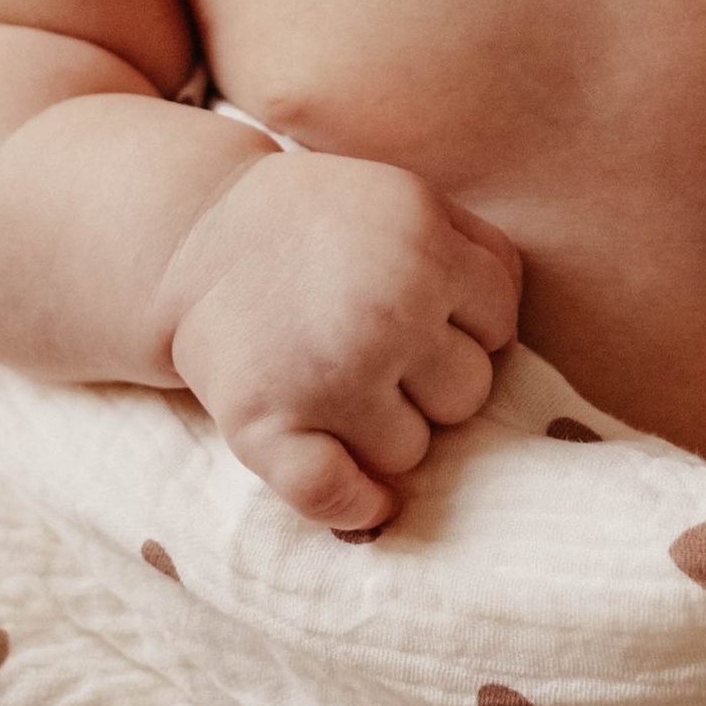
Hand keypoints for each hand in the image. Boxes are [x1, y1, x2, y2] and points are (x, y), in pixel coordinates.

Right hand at [156, 148, 521, 531]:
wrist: (193, 237)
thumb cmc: (317, 224)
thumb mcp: (407, 199)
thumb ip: (480, 250)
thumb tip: (511, 339)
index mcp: (425, 248)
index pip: (500, 327)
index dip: (464, 323)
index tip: (420, 312)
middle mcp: (385, 312)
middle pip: (467, 395)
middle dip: (431, 379)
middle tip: (376, 349)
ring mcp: (328, 375)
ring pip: (412, 452)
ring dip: (386, 431)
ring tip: (342, 385)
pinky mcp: (268, 426)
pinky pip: (341, 498)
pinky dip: (356, 507)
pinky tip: (362, 495)